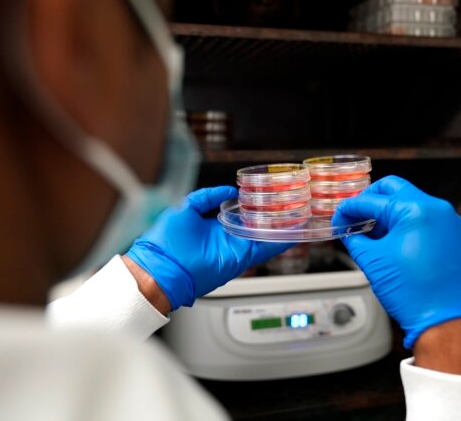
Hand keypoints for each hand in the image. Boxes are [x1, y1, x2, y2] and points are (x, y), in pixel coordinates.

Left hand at [126, 186, 290, 309]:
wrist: (161, 269)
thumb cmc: (165, 242)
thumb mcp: (185, 208)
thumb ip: (207, 197)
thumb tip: (228, 190)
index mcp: (213, 226)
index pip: (238, 214)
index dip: (252, 205)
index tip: (265, 195)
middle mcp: (226, 238)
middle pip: (255, 225)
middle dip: (272, 216)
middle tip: (290, 205)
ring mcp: (235, 249)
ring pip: (264, 237)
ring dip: (281, 228)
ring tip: (299, 216)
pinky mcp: (240, 258)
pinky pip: (263, 249)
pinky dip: (279, 242)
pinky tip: (294, 232)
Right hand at [332, 175, 460, 349]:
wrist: (447, 320)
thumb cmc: (415, 293)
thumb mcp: (373, 262)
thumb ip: (355, 239)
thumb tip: (348, 232)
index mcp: (416, 209)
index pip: (372, 200)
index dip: (350, 208)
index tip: (339, 217)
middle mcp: (436, 209)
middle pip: (394, 190)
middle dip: (370, 202)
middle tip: (355, 217)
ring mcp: (449, 222)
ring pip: (410, 204)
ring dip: (388, 215)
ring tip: (371, 236)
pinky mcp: (454, 237)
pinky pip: (425, 220)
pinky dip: (406, 226)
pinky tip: (392, 244)